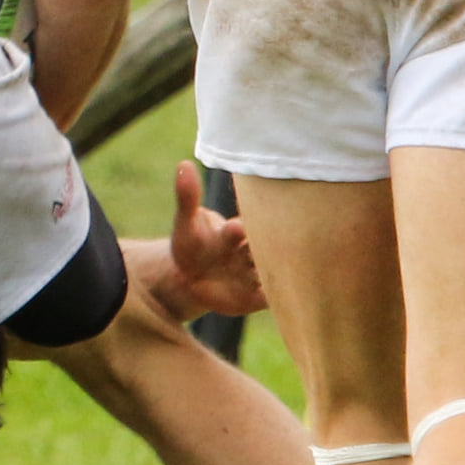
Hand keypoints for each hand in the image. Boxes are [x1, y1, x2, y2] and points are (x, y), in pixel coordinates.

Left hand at [166, 160, 265, 317]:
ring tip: (274, 280)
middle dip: (262, 251)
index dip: (238, 229)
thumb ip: (187, 198)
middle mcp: (252, 250)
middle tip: (259, 253)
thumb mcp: (185, 225)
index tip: (234, 228)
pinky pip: (269, 297)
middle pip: (264, 249)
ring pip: (272, 272)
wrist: (193, 278)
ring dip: (274, 275)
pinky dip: (274, 297)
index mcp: (237, 230)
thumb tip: (183, 165)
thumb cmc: (193, 246)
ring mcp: (257, 274)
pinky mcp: (256, 297)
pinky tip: (281, 299)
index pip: (243, 227)